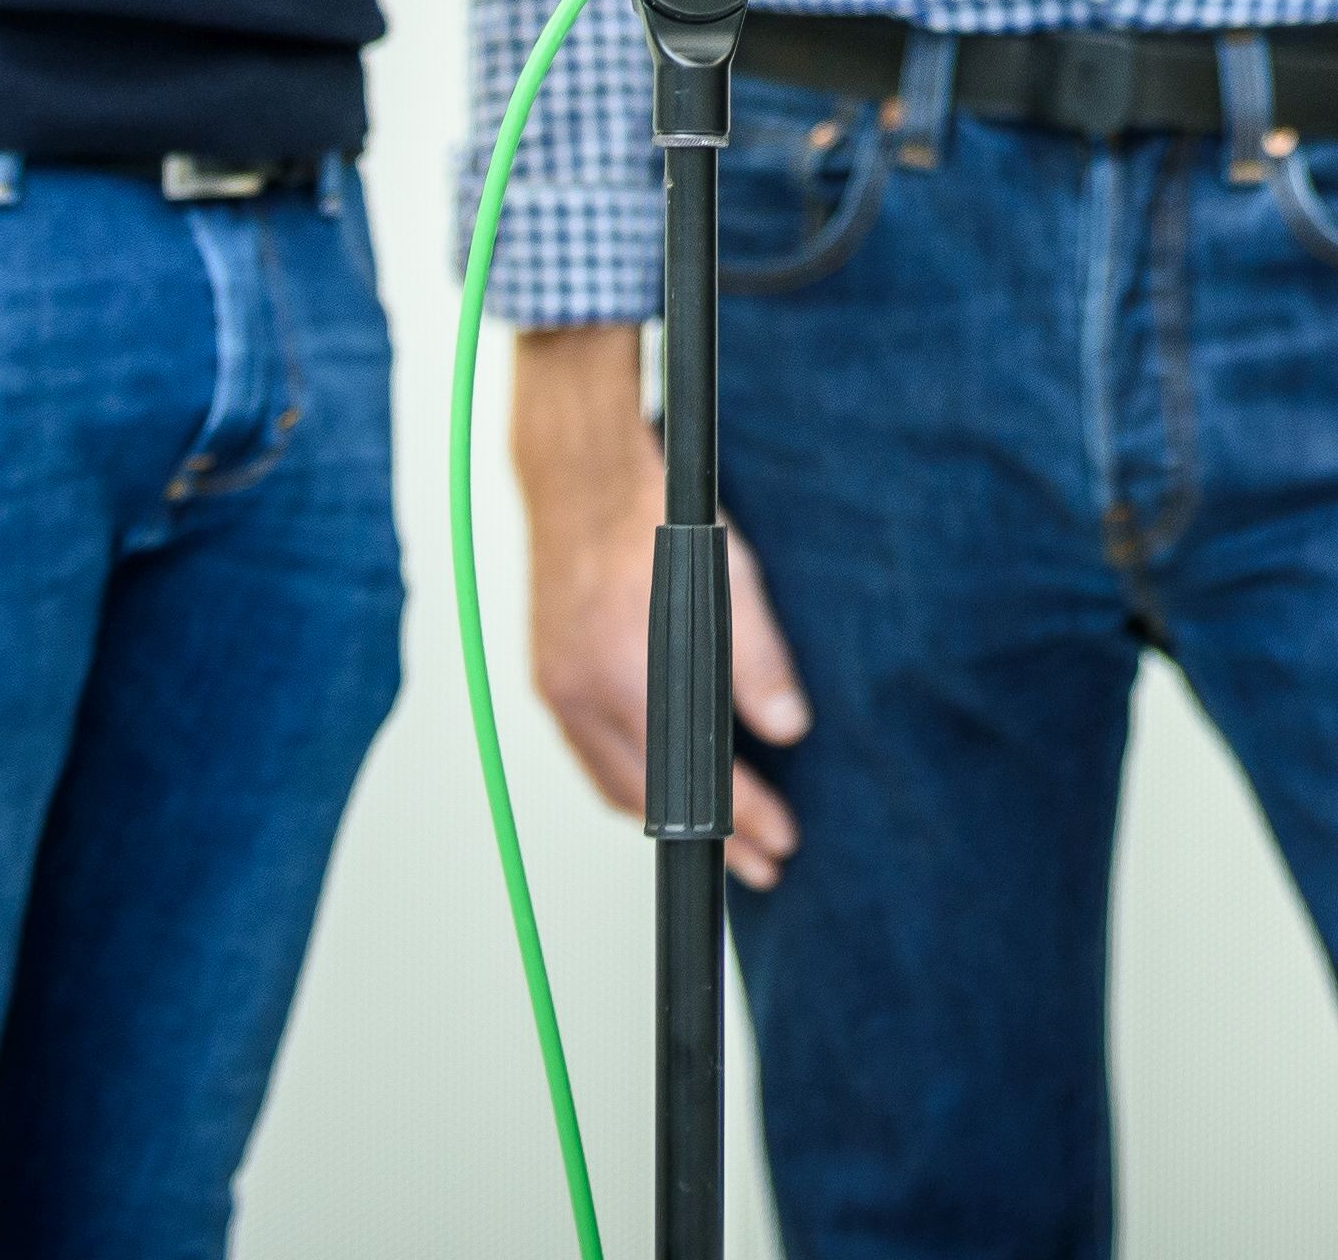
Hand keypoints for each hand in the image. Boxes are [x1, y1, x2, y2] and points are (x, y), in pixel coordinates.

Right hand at [511, 326, 809, 887]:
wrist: (580, 473)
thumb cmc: (655, 514)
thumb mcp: (728, 577)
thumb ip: (756, 661)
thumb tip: (789, 730)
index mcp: (624, 673)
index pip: (690, 778)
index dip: (742, 817)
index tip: (780, 842)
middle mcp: (579, 693)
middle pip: (646, 799)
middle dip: (710, 838)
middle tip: (761, 864)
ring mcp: (556, 688)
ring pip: (614, 783)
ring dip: (669, 816)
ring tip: (723, 839)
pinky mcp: (548, 677)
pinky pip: (593, 753)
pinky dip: (635, 778)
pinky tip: (669, 785)